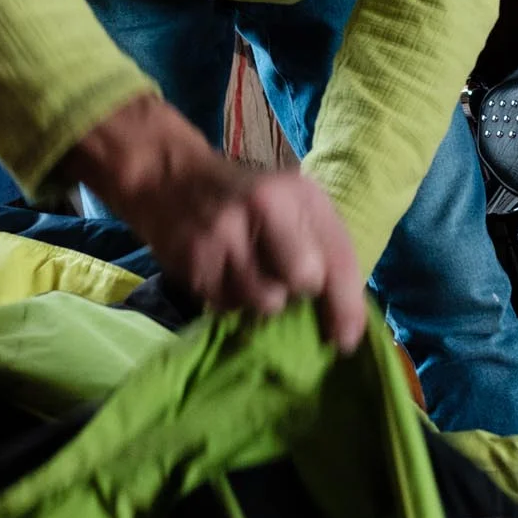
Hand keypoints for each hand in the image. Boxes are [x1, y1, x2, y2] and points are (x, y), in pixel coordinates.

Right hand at [63, 94, 366, 352]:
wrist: (169, 178)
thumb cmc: (246, 197)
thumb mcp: (294, 202)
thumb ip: (326, 248)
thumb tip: (348, 326)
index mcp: (297, 192)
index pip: (336, 256)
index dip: (346, 304)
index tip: (346, 339)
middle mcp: (264, 207)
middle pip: (303, 281)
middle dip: (297, 290)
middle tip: (280, 274)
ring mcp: (225, 234)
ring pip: (266, 302)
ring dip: (263, 298)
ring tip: (248, 269)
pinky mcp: (195, 261)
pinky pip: (229, 307)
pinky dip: (231, 299)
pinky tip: (223, 270)